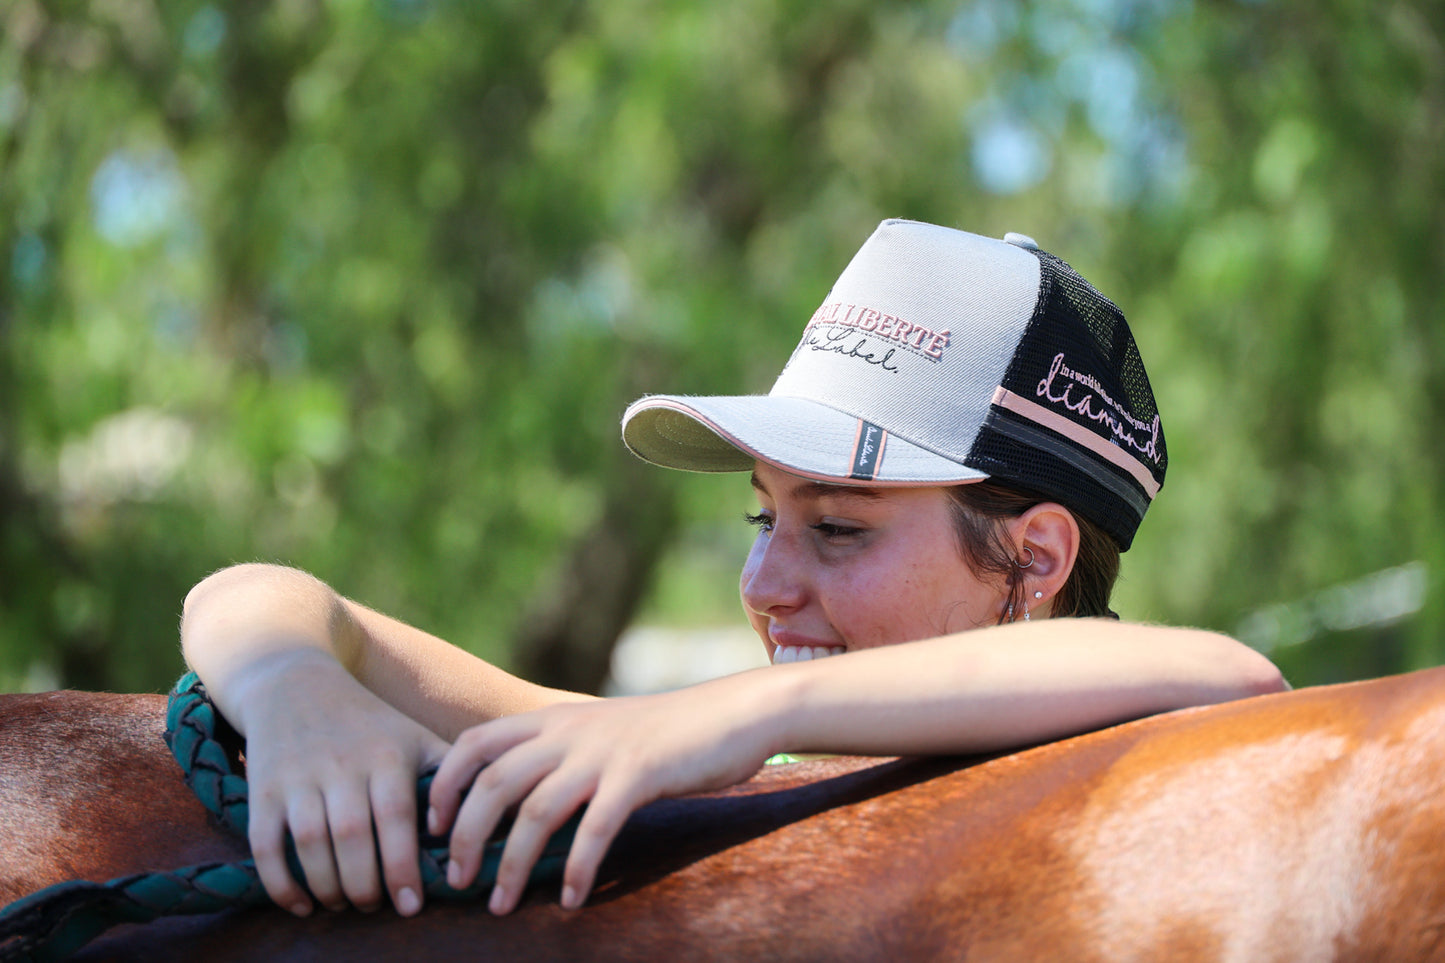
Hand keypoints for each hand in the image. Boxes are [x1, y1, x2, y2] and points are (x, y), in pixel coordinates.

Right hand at [231, 651, 450, 917]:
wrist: (295, 681)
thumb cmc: (369, 721)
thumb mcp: (415, 736)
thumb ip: (451, 776)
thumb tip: (489, 821)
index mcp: (387, 756)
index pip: (396, 819)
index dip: (402, 867)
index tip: (411, 905)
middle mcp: (342, 766)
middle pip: (352, 837)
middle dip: (364, 884)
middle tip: (374, 908)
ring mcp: (298, 778)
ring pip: (310, 843)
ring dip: (327, 886)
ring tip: (345, 904)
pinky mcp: (263, 789)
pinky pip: (266, 844)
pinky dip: (281, 882)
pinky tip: (303, 903)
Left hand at [427, 679, 778, 914]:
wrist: (733, 713)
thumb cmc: (667, 733)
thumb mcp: (600, 732)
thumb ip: (560, 755)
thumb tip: (518, 804)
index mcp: (553, 720)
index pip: (475, 743)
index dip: (445, 785)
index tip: (434, 829)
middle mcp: (569, 732)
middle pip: (494, 783)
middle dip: (465, 838)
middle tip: (456, 882)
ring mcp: (603, 752)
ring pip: (536, 811)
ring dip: (511, 865)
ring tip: (500, 905)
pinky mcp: (639, 775)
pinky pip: (594, 828)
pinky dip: (577, 868)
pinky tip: (570, 900)